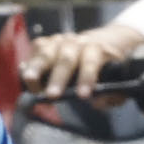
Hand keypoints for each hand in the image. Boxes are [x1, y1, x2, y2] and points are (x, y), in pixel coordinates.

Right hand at [21, 24, 143, 98]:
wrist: (97, 43)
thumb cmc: (104, 68)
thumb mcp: (117, 81)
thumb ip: (112, 95)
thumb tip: (98, 102)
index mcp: (99, 50)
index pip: (92, 60)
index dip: (87, 77)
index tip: (83, 95)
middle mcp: (78, 42)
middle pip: (66, 57)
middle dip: (58, 77)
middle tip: (52, 95)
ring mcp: (60, 41)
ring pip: (47, 52)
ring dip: (37, 68)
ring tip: (30, 81)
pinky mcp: (45, 43)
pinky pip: (35, 50)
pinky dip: (29, 63)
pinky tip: (26, 74)